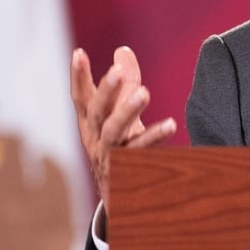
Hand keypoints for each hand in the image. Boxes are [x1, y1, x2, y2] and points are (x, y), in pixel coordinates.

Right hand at [69, 46, 176, 203]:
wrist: (120, 199)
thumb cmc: (120, 148)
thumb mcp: (119, 115)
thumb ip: (124, 84)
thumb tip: (123, 50)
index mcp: (90, 124)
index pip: (80, 98)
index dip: (78, 76)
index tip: (78, 53)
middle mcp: (94, 139)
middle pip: (96, 112)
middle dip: (105, 90)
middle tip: (117, 71)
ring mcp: (108, 156)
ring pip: (113, 132)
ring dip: (127, 111)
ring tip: (144, 93)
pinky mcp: (126, 171)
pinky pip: (139, 153)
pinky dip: (154, 137)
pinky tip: (171, 125)